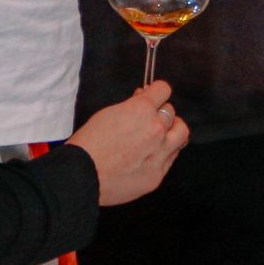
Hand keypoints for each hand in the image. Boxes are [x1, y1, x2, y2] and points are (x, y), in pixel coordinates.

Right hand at [70, 80, 189, 206]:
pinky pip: (172, 158)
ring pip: (181, 133)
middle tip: (148, 120)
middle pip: (171, 112)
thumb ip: (132, 106)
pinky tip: (151, 155)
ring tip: (161, 135)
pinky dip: (165, 153)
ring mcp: (160, 153)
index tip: (152, 96)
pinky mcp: (158, 174)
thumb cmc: (89, 143)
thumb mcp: (108, 113)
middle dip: (160, 113)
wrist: (82, 174)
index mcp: (142, 110)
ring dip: (173, 130)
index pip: (164, 90)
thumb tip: (143, 99)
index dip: (156, 92)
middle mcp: (156, 129)